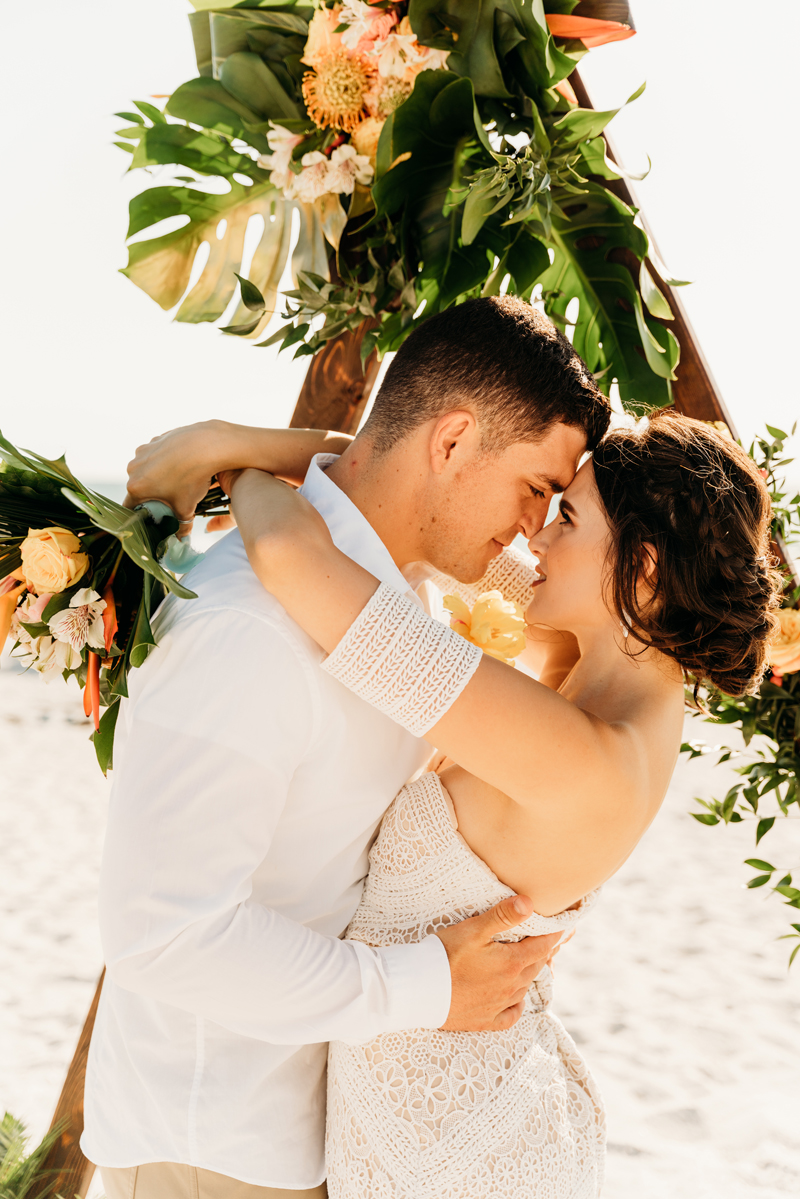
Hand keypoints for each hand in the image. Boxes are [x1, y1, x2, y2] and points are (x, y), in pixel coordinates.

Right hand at [125, 419, 232, 526]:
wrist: (205, 445)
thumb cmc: (192, 477)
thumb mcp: (186, 507)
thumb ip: (181, 526)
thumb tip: (181, 539)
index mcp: (136, 486)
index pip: (130, 507)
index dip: (139, 514)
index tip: (150, 517)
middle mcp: (134, 468)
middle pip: (138, 488)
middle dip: (151, 495)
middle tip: (169, 499)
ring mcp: (143, 451)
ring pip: (146, 470)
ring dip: (158, 477)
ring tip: (177, 480)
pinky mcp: (155, 440)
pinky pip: (156, 455)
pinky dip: (165, 461)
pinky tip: (181, 464)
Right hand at [436, 896, 561, 1031]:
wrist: (419, 991)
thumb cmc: (445, 955)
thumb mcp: (474, 930)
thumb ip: (503, 916)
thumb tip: (529, 903)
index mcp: (511, 963)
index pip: (542, 947)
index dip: (553, 936)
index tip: (563, 927)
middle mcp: (510, 987)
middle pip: (535, 967)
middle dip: (543, 953)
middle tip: (548, 942)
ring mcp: (498, 1006)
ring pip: (524, 989)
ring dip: (529, 975)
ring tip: (530, 963)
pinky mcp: (484, 1020)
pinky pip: (510, 1016)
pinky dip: (516, 1007)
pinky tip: (515, 1001)